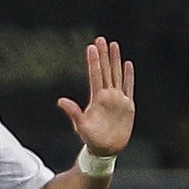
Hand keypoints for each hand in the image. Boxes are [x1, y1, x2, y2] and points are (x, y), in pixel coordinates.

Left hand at [57, 37, 134, 156]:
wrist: (106, 149)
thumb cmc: (91, 138)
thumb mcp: (80, 124)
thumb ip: (73, 111)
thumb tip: (60, 101)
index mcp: (96, 98)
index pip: (95, 74)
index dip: (94, 60)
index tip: (91, 46)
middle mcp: (107, 95)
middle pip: (106, 70)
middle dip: (104, 54)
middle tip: (101, 38)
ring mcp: (117, 99)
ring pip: (117, 74)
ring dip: (116, 60)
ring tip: (114, 45)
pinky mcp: (127, 105)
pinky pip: (128, 87)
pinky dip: (129, 76)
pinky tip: (128, 64)